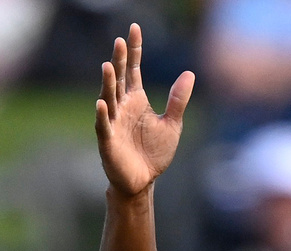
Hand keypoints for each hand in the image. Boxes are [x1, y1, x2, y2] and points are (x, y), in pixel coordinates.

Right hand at [95, 23, 194, 195]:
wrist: (144, 180)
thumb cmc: (154, 152)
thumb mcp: (172, 124)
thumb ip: (178, 100)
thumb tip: (189, 73)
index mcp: (136, 100)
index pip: (134, 70)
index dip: (135, 50)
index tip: (134, 28)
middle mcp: (121, 107)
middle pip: (120, 79)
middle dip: (120, 61)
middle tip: (120, 41)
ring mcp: (113, 122)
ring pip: (108, 98)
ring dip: (108, 83)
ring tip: (108, 66)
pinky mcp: (108, 141)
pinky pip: (103, 126)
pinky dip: (102, 115)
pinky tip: (101, 103)